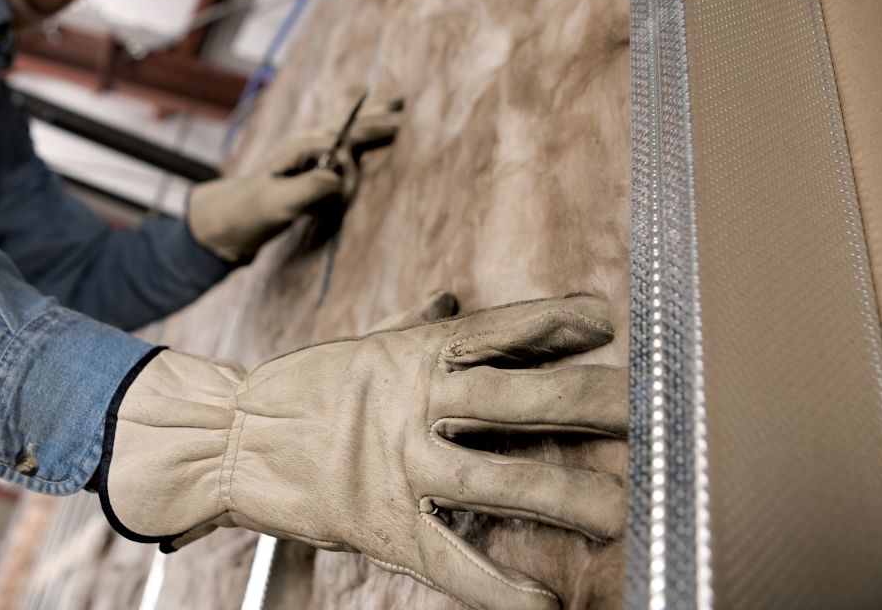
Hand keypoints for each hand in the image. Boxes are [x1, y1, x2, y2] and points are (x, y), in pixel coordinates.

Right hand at [98, 293, 626, 609]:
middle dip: (590, 403)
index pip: (500, 331)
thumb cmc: (302, 388)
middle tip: (651, 411)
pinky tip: (546, 604)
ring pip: (500, 480)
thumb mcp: (363, 346)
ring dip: (566, 495)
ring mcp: (403, 464)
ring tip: (623, 511)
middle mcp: (417, 404)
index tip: (607, 320)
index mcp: (415, 356)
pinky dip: (499, 588)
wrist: (230, 438)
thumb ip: (417, 328)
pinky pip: (451, 560)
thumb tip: (454, 302)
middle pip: (521, 400)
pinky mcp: (383, 522)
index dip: (554, 322)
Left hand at [187, 97, 401, 261]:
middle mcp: (310, 143)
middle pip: (352, 124)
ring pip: (350, 128)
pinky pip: (346, 141)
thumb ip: (312, 187)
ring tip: (397, 101)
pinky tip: (375, 121)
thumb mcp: (281, 202)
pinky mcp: (315, 164)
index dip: (352, 168)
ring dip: (374, 115)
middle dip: (379, 115)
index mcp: (303, 147)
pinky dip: (364, 129)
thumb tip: (341, 176)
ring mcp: (312, 152)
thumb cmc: (254, 210)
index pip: (343, 147)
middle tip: (406, 101)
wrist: (232, 218)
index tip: (345, 195)